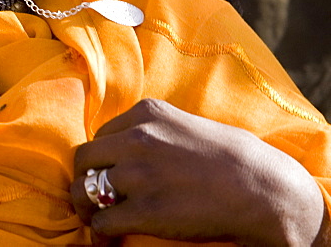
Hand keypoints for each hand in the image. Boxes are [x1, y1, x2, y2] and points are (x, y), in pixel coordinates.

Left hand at [71, 99, 326, 244]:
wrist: (264, 188)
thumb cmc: (232, 158)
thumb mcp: (185, 124)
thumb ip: (154, 130)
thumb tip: (125, 145)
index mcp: (146, 114)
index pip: (100, 134)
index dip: (101, 158)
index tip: (106, 173)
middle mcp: (137, 139)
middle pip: (83, 159)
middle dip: (83, 179)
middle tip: (91, 197)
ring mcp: (140, 174)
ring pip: (83, 189)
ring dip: (84, 207)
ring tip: (94, 218)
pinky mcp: (146, 211)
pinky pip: (102, 220)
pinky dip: (100, 231)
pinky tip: (108, 237)